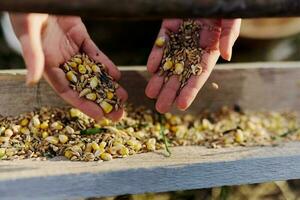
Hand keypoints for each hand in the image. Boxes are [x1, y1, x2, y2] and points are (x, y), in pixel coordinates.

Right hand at [9, 13, 127, 120]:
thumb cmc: (26, 11)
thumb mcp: (28, 33)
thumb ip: (32, 56)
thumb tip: (32, 81)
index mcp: (47, 65)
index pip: (67, 90)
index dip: (83, 104)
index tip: (99, 116)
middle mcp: (60, 61)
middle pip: (83, 85)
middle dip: (101, 100)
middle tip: (118, 113)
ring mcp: (71, 50)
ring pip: (92, 72)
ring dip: (107, 85)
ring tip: (122, 97)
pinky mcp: (80, 37)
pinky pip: (95, 54)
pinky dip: (106, 64)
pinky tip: (117, 75)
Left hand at [146, 19, 240, 112]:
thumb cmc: (223, 3)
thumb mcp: (230, 19)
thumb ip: (229, 36)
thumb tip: (227, 57)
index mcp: (210, 50)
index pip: (199, 74)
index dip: (191, 90)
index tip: (182, 105)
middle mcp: (194, 47)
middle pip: (180, 73)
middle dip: (170, 90)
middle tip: (160, 108)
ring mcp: (180, 38)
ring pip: (168, 62)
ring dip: (159, 78)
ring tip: (150, 93)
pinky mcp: (169, 27)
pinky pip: (162, 43)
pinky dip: (156, 55)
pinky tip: (151, 68)